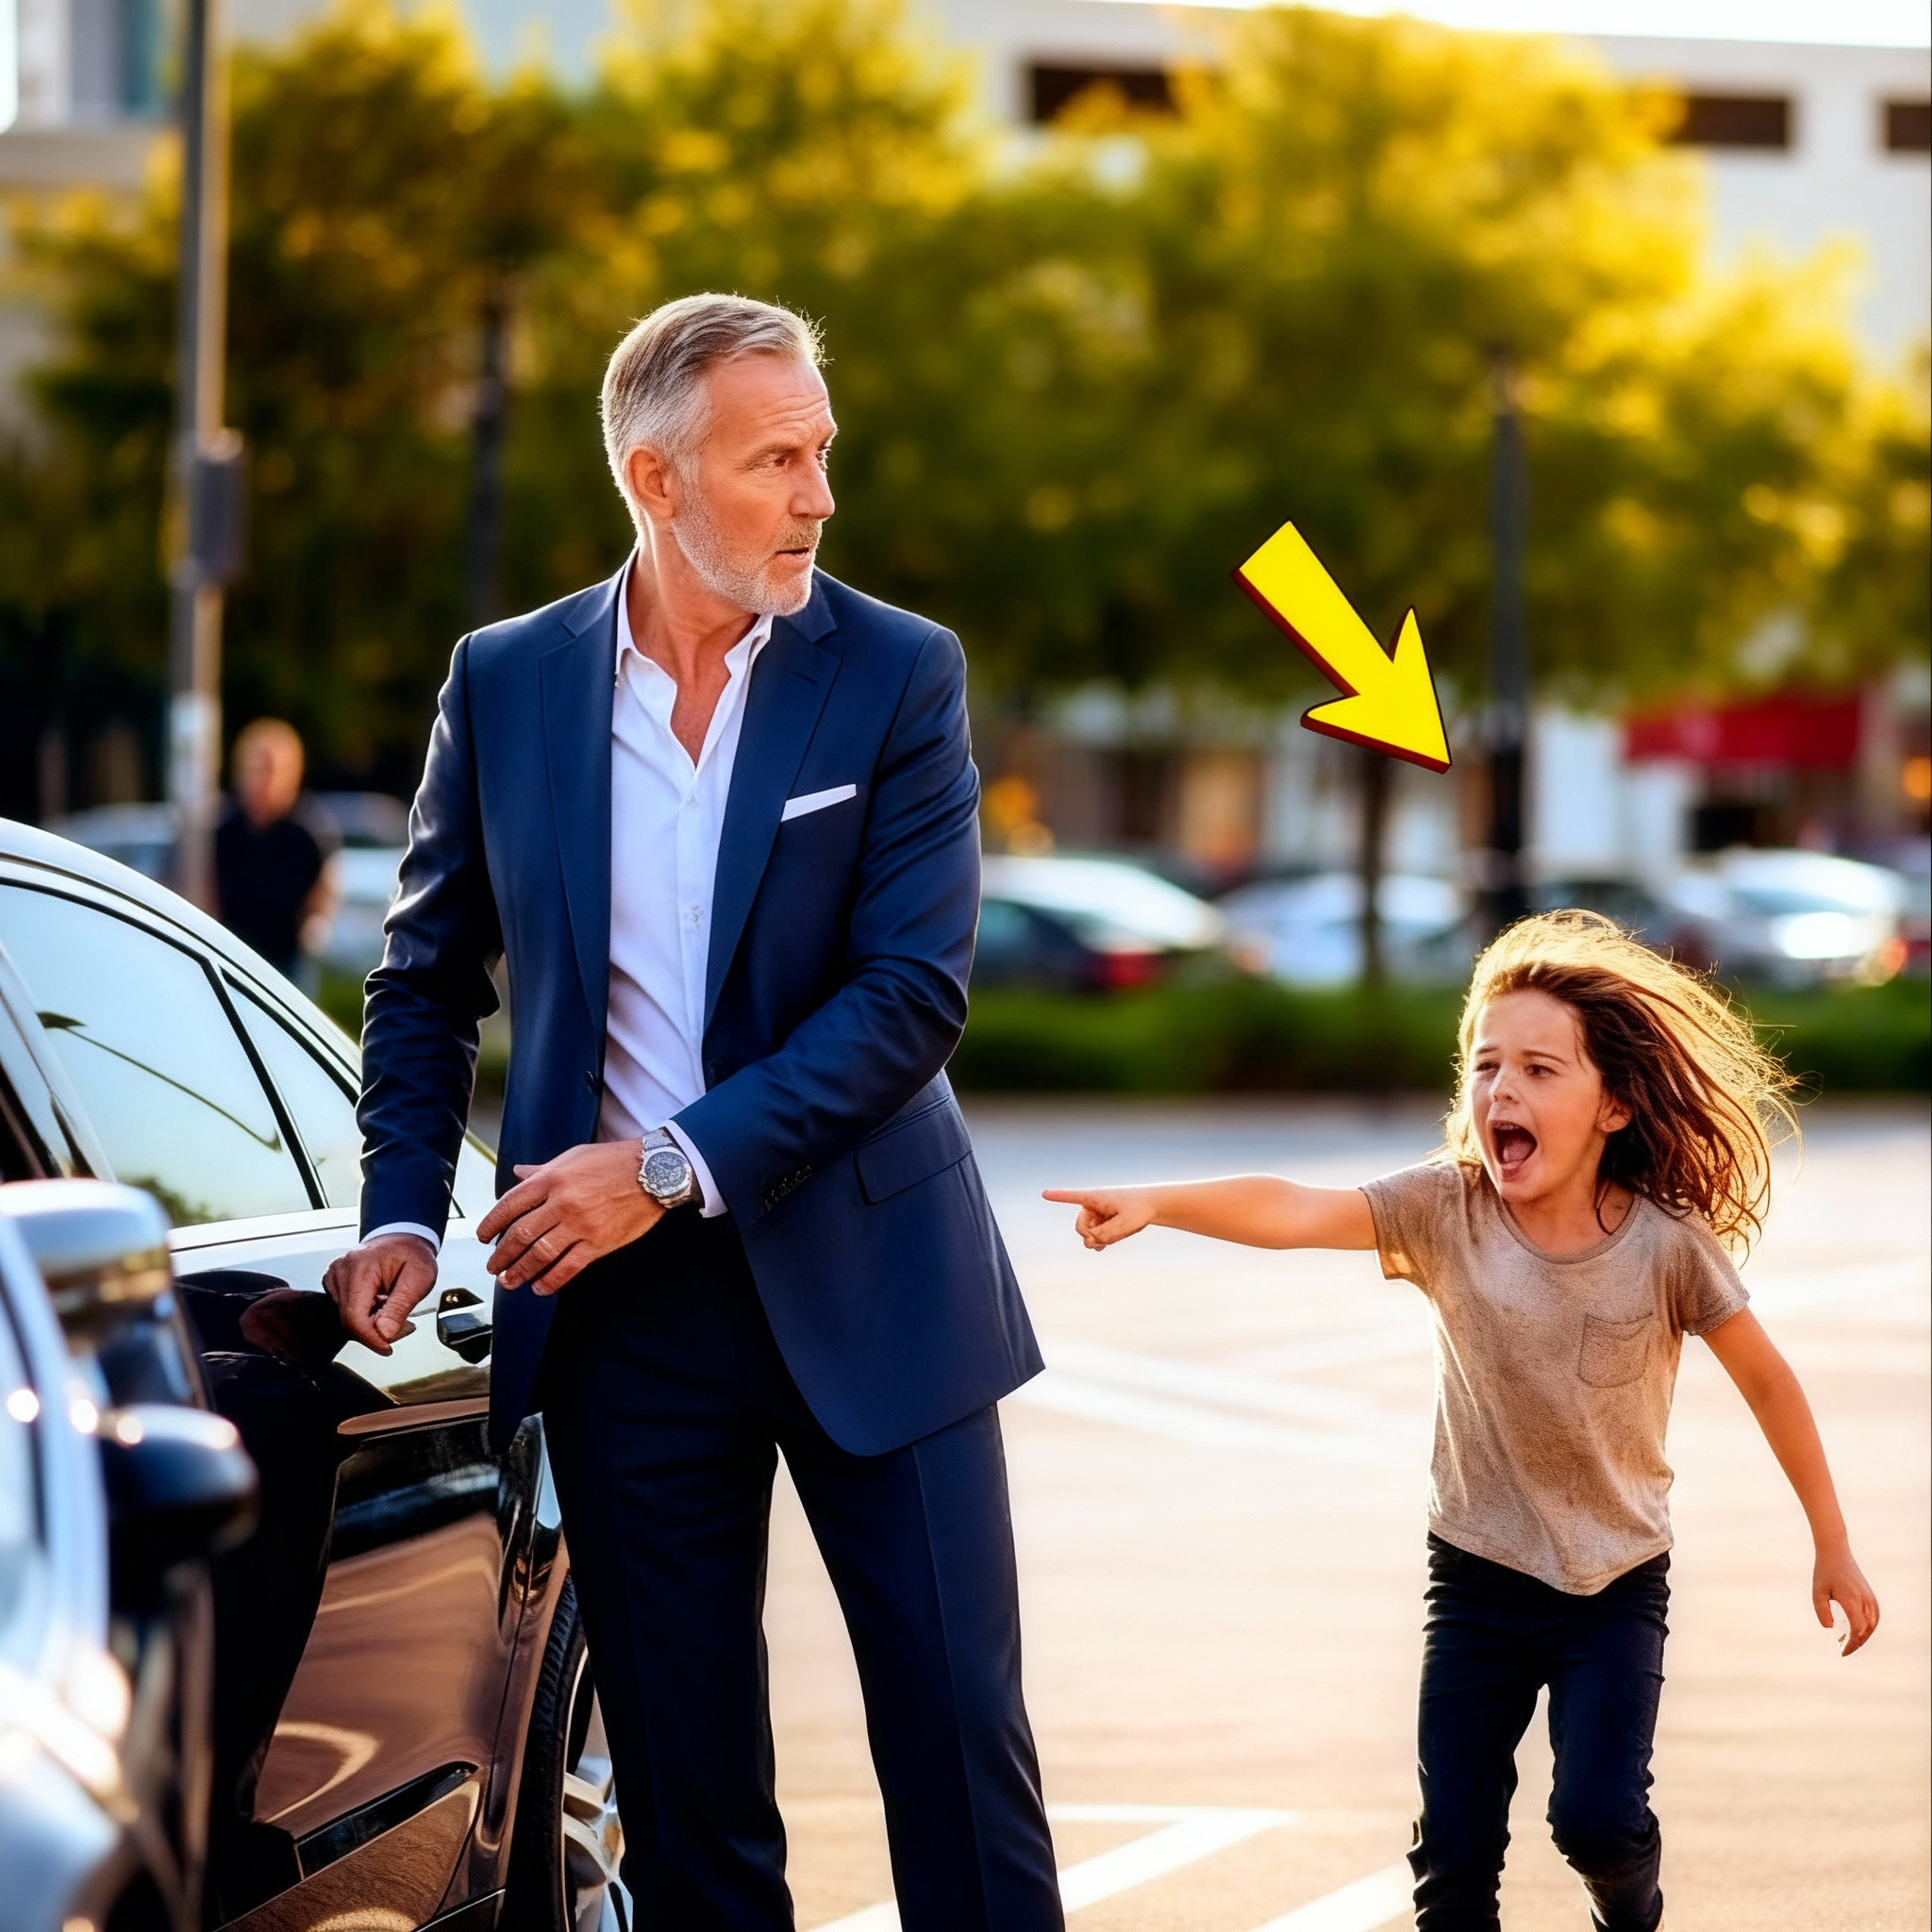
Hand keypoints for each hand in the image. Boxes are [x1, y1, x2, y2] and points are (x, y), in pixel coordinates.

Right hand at [322, 1232, 437, 1355]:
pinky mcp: (334, 1284)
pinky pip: (346, 1312)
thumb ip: (401, 1307)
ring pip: (347, 1319)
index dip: (370, 1338)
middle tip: (403, 1325)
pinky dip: (365, 1317)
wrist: (402, 1239)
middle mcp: (341, 1270)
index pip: (354, 1316)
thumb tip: (384, 1334)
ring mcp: (334, 1277)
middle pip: (350, 1320)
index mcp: (359, 1266)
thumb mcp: (419, 1278)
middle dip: (377, 1332)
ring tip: (395, 1310)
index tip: (387, 1347)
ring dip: (372, 1325)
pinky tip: (381, 1307)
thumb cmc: (411, 1254)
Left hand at [477, 1139, 663, 1295]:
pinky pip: (568, 1267)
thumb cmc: (615, 1161)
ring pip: (540, 1254)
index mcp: (552, 1179)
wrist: (654, 1172)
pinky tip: (541, 1288)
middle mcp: (561, 1203)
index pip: (510, 1204)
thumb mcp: (574, 1157)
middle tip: (493, 1266)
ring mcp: (580, 1225)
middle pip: (520, 1234)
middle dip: (502, 1254)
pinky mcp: (598, 1243)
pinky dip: (551, 1281)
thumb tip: (519, 1174)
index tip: (483, 1237)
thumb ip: (543, 1169)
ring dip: (520, 1271)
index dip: (491, 1224)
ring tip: (509, 1281)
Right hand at [1042, 1186, 1160, 1250]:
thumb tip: (1090, 1243)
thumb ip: (1107, 1234)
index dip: (1058, 1196)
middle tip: (1099, 1243)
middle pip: (1080, 1225)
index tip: (1044, 1193)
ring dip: (1097, 1240)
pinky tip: (1103, 1246)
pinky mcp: (1104, 1222)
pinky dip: (1099, 1242)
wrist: (1153, 1206)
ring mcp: (1098, 1214)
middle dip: (1088, 1236)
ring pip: (1088, 1233)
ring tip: (1111, 1240)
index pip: (1073, 1197)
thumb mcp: (1126, 1224)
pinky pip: (1095, 1236)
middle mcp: (1093, 1205)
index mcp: (1096, 1197)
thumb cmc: (1140, 1209)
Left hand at [1814, 1545, 1879, 1655]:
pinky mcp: (1871, 1595)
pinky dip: (1868, 1627)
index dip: (1851, 1644)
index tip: (1843, 1652)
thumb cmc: (1824, 1573)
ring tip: (1850, 1642)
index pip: (1856, 1630)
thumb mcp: (1817, 1592)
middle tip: (1845, 1650)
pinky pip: (1874, 1616)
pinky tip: (1859, 1631)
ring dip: (1863, 1636)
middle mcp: (1865, 1601)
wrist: (1836, 1553)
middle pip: (1866, 1630)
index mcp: (1852, 1601)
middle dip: (1857, 1643)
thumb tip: (1830, 1628)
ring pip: (1872, 1625)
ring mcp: (1870, 1598)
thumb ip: (1822, 1612)